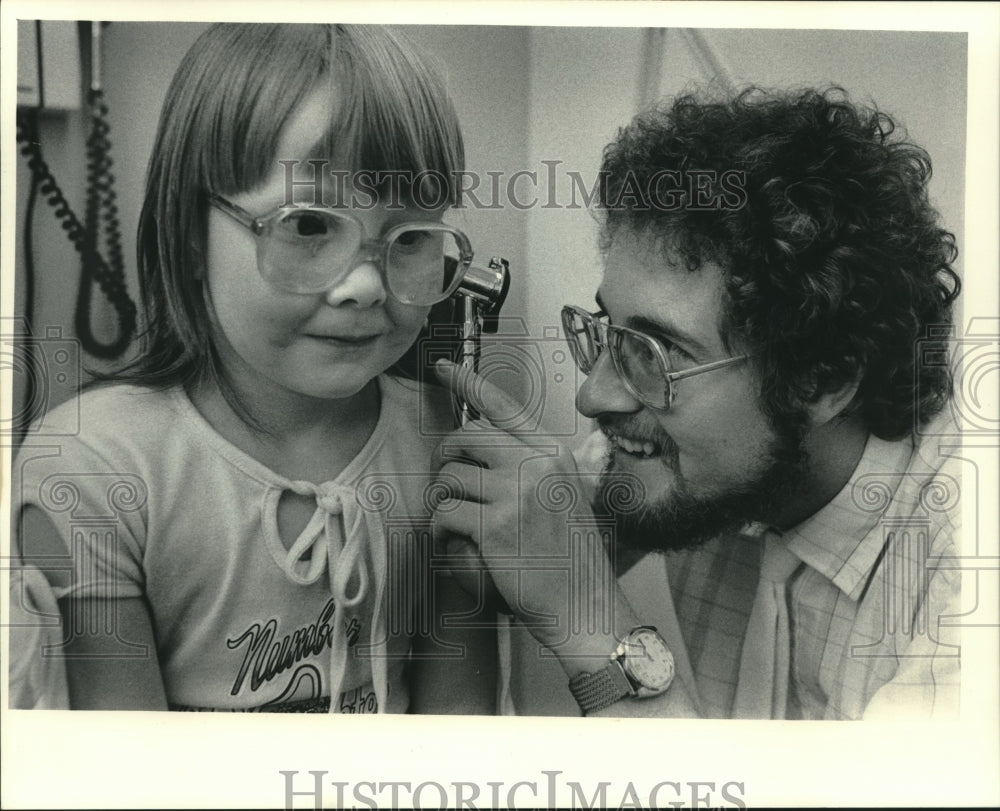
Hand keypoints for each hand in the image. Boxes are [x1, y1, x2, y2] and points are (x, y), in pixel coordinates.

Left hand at [431, 359, 638, 668]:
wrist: (584, 605)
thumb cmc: (575, 559)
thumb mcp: (573, 497)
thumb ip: (548, 469)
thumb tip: (508, 444)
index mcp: (556, 455)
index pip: (507, 408)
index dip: (471, 382)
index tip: (445, 367)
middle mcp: (537, 466)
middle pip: (469, 436)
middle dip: (445, 454)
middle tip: (444, 479)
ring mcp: (517, 494)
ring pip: (451, 476)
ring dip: (441, 499)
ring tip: (452, 519)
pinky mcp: (495, 527)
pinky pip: (446, 514)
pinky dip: (439, 529)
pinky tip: (451, 542)